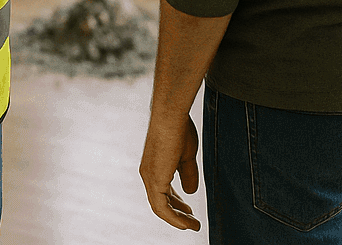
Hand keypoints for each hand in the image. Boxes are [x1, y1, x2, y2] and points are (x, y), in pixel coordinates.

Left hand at [140, 112, 200, 230]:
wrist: (171, 117)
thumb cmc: (178, 129)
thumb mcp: (186, 156)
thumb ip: (187, 174)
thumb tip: (190, 191)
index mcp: (155, 167)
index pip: (163, 191)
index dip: (176, 203)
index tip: (189, 210)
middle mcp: (149, 174)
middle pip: (161, 202)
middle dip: (178, 213)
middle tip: (192, 222)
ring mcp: (150, 177)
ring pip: (160, 208)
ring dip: (178, 219)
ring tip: (192, 226)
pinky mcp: (155, 180)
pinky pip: (161, 207)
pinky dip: (173, 218)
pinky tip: (185, 223)